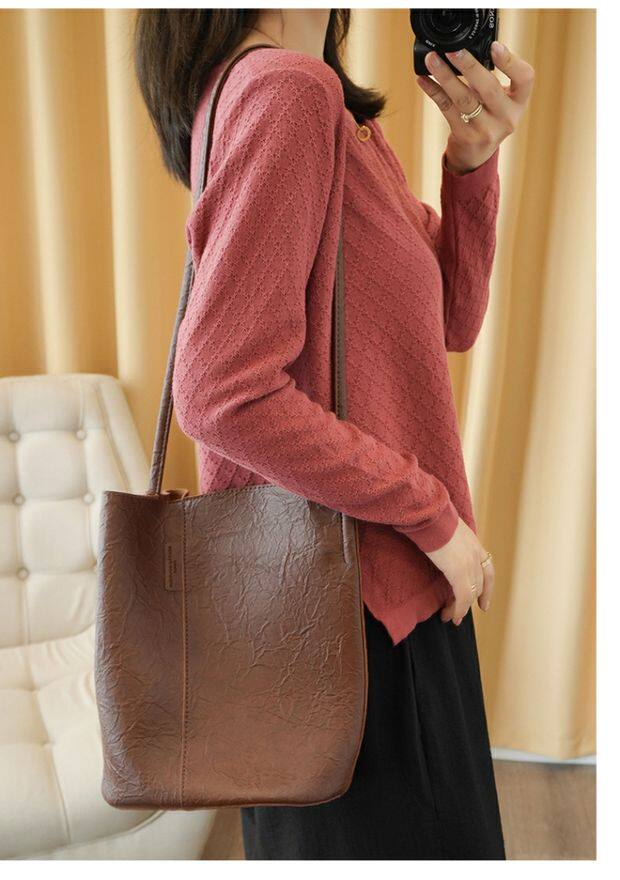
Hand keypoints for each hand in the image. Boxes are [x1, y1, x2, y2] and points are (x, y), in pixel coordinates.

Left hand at [416, 41, 534, 173]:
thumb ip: (490, 78)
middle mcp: (506, 117)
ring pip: (464, 99)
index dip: (510, 61)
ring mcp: (486, 130)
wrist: (476, 155)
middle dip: (469, 66)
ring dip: (445, 77)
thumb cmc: (487, 116)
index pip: (525, 78)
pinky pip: (447, 109)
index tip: (494, 46)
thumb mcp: (499, 100)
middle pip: (488, 88)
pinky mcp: (465, 137)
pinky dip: (434, 91)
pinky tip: (423, 79)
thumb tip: (464, 48)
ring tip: (432, 59)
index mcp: (518, 102)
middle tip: (452, 50)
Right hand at [425, 517, 494, 624]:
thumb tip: (437, 543)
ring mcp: (469, 563)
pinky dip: (458, 610)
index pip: (487, 570)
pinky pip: (462, 597)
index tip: (484, 602)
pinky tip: (451, 617)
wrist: (430, 514)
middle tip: (461, 613)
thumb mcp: (446, 528)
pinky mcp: (459, 572)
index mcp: (474, 543)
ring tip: (452, 618)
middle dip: (473, 601)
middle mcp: (476, 554)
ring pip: (471, 593)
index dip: (487, 588)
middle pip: (480, 584)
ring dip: (461, 608)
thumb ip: (448, 539)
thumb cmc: (431, 517)